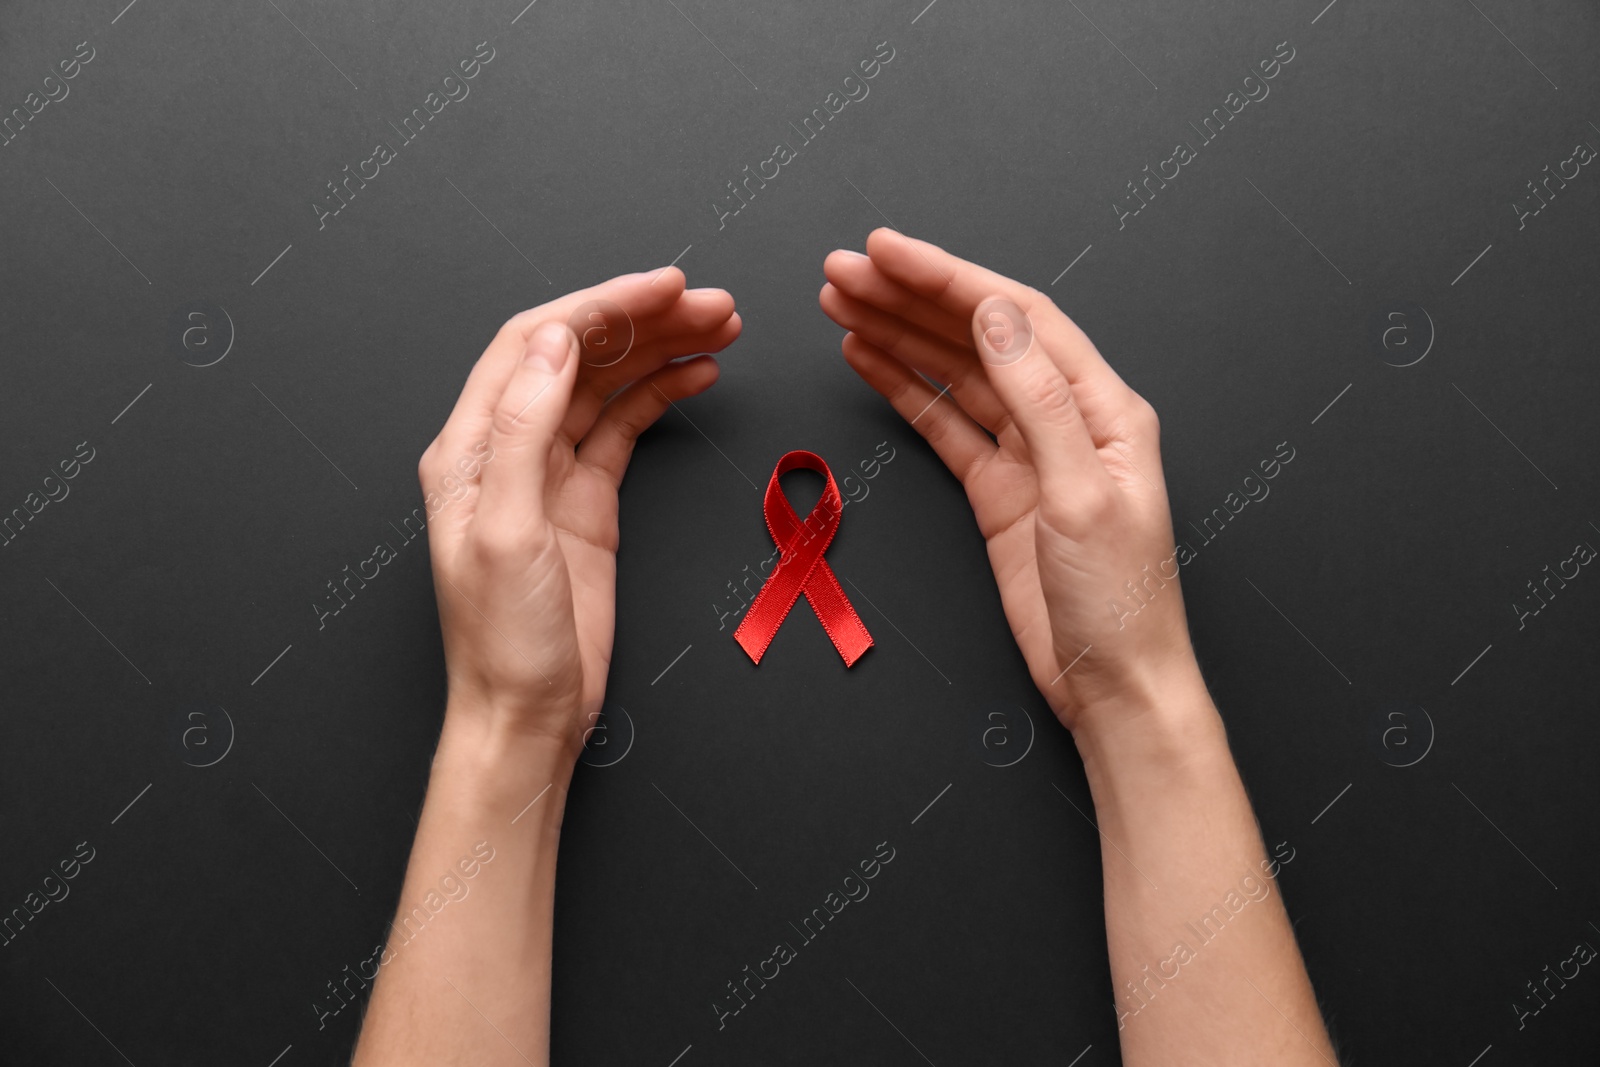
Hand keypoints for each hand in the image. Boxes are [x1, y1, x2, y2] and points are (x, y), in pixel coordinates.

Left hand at [421, 268, 739, 754]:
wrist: (528, 715)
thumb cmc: (503, 640)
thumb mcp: (508, 530)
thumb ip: (525, 428)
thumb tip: (555, 338)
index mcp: (470, 446)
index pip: (536, 343)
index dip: (602, 305)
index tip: (665, 286)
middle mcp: (507, 447)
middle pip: (579, 355)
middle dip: (645, 321)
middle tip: (715, 305)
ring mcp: (551, 473)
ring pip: (607, 386)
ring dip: (661, 351)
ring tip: (722, 329)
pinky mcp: (587, 501)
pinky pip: (624, 428)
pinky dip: (661, 396)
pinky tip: (699, 375)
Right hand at [821, 229, 1203, 735]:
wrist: (1113, 685)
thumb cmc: (1120, 602)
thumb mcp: (1082, 496)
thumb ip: (1038, 401)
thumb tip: (994, 316)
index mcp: (1104, 406)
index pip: (1017, 318)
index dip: (948, 279)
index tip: (889, 251)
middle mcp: (1066, 417)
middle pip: (978, 336)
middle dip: (909, 298)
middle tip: (843, 269)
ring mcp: (1028, 453)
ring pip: (954, 374)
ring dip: (898, 334)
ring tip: (839, 301)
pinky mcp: (998, 491)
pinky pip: (944, 425)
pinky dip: (904, 389)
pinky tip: (866, 357)